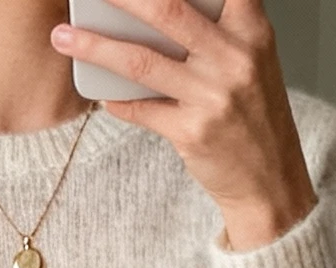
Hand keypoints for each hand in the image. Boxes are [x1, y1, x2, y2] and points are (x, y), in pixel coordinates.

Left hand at [51, 0, 316, 249]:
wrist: (271, 181)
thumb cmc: (255, 114)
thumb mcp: (252, 59)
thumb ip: (218, 29)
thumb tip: (153, 12)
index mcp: (251, 30)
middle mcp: (233, 58)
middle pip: (167, 11)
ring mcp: (211, 97)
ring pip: (141, 61)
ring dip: (96, 47)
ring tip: (64, 37)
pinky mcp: (191, 132)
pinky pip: (140, 109)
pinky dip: (115, 100)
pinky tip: (99, 92)